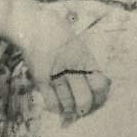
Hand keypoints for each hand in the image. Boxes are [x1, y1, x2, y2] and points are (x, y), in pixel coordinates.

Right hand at [13, 7, 109, 121]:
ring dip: (71, 110)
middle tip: (84, 109)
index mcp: (85, 57)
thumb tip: (100, 83)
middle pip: (85, 99)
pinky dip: (57, 108)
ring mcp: (57, 74)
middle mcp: (73, 67)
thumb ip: (86, 63)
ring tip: (71, 110)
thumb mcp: (79, 46)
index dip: (100, 97)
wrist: (36, 26)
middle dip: (86, 108)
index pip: (100, 84)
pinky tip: (58, 106)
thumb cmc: (59, 34)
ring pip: (69, 103)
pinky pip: (52, 102)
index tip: (98, 100)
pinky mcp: (42, 79)